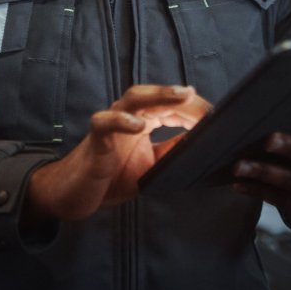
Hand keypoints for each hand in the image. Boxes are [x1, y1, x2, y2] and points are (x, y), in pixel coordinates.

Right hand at [24, 85, 209, 223]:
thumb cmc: (113, 176)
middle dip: (181, 95)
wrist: (73, 194)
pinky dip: (122, 121)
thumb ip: (173, 150)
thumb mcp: (152, 166)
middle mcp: (128, 115)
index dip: (193, 108)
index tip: (217, 115)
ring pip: (133, 99)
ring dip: (159, 95)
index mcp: (143, 120)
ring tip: (182, 95)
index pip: (171, 106)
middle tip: (204, 99)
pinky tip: (139, 125)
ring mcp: (111, 123)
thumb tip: (205, 141)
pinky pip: (106, 122)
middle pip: (156, 95)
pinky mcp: (95, 138)